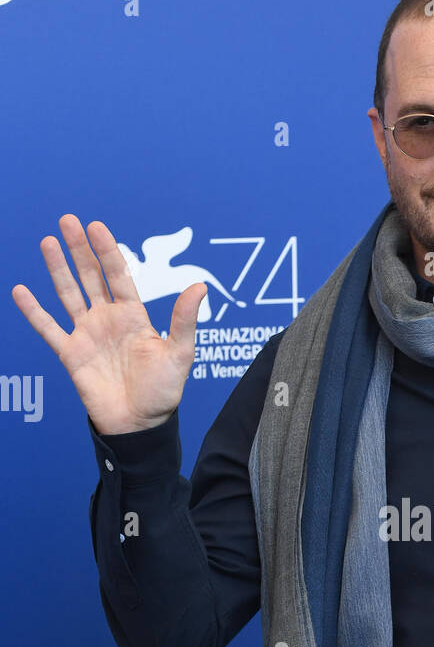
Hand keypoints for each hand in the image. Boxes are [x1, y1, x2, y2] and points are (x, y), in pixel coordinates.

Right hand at [11, 215, 206, 435]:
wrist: (139, 425)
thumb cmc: (163, 392)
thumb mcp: (179, 354)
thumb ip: (183, 320)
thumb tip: (199, 285)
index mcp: (134, 316)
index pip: (118, 275)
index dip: (107, 251)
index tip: (96, 226)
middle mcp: (108, 320)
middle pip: (90, 277)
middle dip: (79, 249)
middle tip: (67, 220)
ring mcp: (87, 335)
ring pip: (68, 294)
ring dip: (58, 269)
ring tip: (47, 242)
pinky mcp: (71, 354)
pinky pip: (49, 329)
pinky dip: (34, 311)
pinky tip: (21, 291)